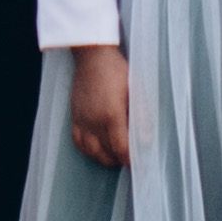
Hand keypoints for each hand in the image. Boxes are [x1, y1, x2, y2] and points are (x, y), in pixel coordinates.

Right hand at [67, 44, 129, 173]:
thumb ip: (142, 115)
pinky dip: (88, 151)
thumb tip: (147, 140)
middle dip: (119, 161)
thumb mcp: (135, 89)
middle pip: (106, 154)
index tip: (140, 165)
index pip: (120, 148)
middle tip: (130, 160)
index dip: (130, 160)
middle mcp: (93, 121)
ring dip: (104, 158)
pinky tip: (98, 150)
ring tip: (116, 157)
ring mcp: (81, 120)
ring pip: (91, 152)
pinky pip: (78, 142)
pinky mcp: (74, 117)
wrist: (91, 55)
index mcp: (110, 114)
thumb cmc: (116, 69)